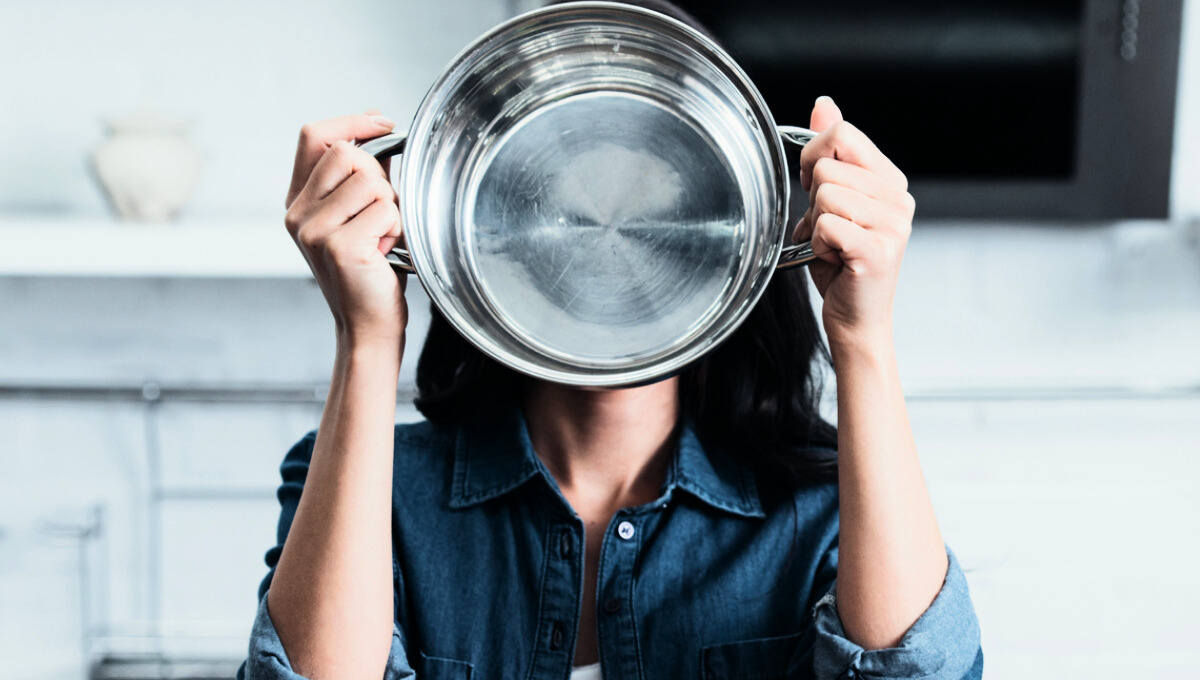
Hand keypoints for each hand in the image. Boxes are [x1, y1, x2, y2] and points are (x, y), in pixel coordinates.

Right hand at [284, 112, 407, 349]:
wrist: (367, 324)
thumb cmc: (370, 270)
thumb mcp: (358, 215)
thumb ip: (363, 174)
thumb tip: (379, 128)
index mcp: (298, 200)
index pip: (313, 135)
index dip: (351, 121)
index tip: (383, 124)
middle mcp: (297, 213)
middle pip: (347, 152)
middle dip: (379, 176)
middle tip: (383, 213)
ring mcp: (313, 230)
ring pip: (371, 181)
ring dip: (391, 206)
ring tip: (383, 236)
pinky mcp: (338, 246)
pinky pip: (387, 210)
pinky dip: (397, 229)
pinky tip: (385, 252)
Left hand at [792, 97, 914, 353]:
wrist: (854, 318)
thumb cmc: (841, 264)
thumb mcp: (830, 199)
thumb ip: (831, 150)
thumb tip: (824, 104)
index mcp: (890, 180)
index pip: (842, 133)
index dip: (813, 159)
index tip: (815, 190)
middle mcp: (898, 198)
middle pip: (827, 164)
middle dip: (812, 198)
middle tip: (828, 228)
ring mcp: (893, 224)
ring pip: (824, 194)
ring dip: (815, 225)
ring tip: (833, 246)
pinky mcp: (877, 249)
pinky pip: (825, 225)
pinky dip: (817, 245)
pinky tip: (834, 260)